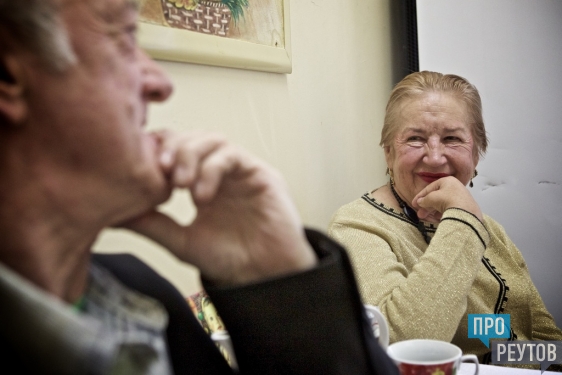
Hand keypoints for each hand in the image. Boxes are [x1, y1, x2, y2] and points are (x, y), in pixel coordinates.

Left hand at [121, 131, 316, 285]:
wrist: (264, 276)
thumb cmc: (229, 258)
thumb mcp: (181, 241)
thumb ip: (152, 223)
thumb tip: (113, 211)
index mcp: (199, 181)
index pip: (174, 148)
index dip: (157, 151)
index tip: (141, 169)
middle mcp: (219, 171)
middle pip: (192, 136)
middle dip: (173, 149)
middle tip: (161, 173)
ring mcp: (240, 170)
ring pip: (212, 139)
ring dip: (191, 155)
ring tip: (181, 185)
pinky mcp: (259, 173)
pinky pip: (233, 156)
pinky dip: (212, 169)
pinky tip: (202, 195)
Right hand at [411, 176, 482, 222]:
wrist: (465, 211)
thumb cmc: (446, 200)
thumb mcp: (432, 198)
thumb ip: (424, 200)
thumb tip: (419, 202)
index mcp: (447, 181)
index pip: (430, 188)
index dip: (420, 196)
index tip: (413, 204)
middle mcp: (454, 187)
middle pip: (436, 196)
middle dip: (426, 206)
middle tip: (420, 214)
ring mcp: (460, 197)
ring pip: (442, 203)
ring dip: (432, 210)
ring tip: (426, 218)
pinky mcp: (464, 206)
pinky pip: (449, 208)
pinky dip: (441, 212)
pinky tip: (437, 219)